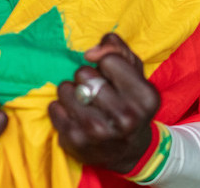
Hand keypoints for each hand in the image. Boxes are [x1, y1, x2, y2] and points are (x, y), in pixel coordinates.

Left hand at [49, 33, 159, 173]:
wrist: (128, 151)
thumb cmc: (129, 102)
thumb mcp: (134, 72)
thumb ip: (117, 48)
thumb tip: (90, 52)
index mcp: (145, 97)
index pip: (109, 60)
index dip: (106, 66)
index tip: (112, 79)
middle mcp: (125, 117)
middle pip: (84, 73)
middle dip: (86, 77)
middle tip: (96, 92)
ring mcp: (99, 131)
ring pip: (65, 88)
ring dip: (70, 91)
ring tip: (84, 103)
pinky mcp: (76, 141)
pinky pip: (54, 107)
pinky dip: (60, 107)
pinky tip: (75, 117)